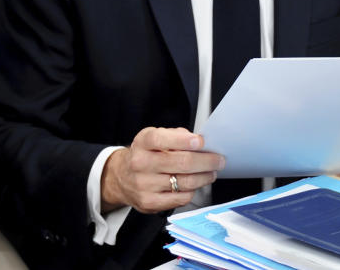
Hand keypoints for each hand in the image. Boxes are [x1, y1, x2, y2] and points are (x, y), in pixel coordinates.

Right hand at [100, 127, 224, 213]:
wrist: (121, 177)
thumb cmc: (144, 155)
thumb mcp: (154, 137)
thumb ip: (175, 136)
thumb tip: (199, 142)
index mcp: (143, 142)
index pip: (163, 139)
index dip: (184, 141)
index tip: (200, 142)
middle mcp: (141, 163)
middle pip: (181, 163)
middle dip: (206, 161)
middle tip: (218, 160)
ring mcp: (144, 184)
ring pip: (185, 182)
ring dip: (204, 177)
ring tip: (211, 173)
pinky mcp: (149, 202)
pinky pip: (180, 198)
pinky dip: (192, 191)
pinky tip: (194, 185)